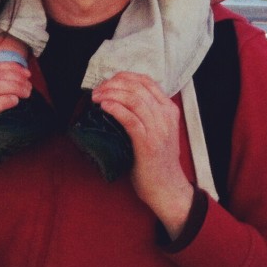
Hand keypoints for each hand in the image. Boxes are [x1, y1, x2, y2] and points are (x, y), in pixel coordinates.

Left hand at [93, 71, 193, 237]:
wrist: (167, 188)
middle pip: (137, 87)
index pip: (146, 81)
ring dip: (110, 94)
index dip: (123, 77)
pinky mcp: (148, 144)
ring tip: (97, 97)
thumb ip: (147, 113)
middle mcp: (165, 116)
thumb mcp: (158, 130)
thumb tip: (120, 97)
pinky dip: (115, 109)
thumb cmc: (157, 160)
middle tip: (98, 90)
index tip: (108, 82)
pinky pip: (129, 119)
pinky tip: (104, 106)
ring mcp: (158, 130)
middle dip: (113, 84)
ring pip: (133, 99)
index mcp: (169, 110)